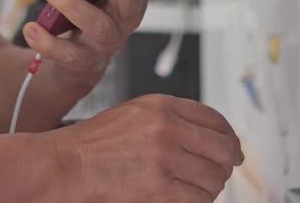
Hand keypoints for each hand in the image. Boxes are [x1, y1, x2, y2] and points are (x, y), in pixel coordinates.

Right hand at [48, 94, 243, 201]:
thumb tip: (212, 137)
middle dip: (226, 164)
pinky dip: (197, 201)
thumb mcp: (135, 114)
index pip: (215, 119)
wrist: (67, 164)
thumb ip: (171, 119)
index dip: (229, 137)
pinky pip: (198, 198)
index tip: (232, 150)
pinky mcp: (159, 187)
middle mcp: (167, 127)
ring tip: (195, 188)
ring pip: (213, 177)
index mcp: (162, 105)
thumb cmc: (95, 143)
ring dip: (210, 186)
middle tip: (220, 173)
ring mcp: (165, 158)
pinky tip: (185, 197)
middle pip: (223, 148)